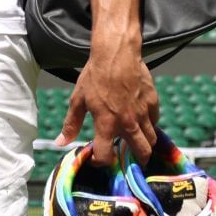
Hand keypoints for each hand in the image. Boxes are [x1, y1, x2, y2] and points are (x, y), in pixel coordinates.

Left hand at [61, 43, 158, 166]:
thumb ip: (71, 124)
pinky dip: (150, 124)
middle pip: (142, 153)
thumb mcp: (78, 100)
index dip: (100, 161)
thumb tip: (60, 142)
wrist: (116, 54)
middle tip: (133, 158)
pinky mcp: (153, 102)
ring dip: (145, 143)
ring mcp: (143, 113)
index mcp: (106, 124)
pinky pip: (155, 120)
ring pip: (152, 139)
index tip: (99, 157)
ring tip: (138, 141)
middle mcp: (128, 123)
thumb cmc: (95, 76)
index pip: (106, 156)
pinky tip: (142, 119)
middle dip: (138, 160)